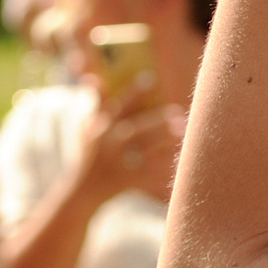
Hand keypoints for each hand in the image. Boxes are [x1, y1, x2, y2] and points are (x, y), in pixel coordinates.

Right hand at [79, 82, 183, 204]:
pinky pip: (152, 171)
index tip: (149, 77)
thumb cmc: (89, 151)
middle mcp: (109, 144)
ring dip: (166, 141)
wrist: (83, 190)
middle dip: (156, 122)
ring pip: (146, 151)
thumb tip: (92, 77)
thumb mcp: (86, 126)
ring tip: (184, 131)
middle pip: (135, 130)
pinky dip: (167, 164)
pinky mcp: (130, 179)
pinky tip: (183, 156)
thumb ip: (94, 102)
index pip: (115, 106)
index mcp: (99, 127)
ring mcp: (119, 163)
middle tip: (177, 112)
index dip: (131, 92)